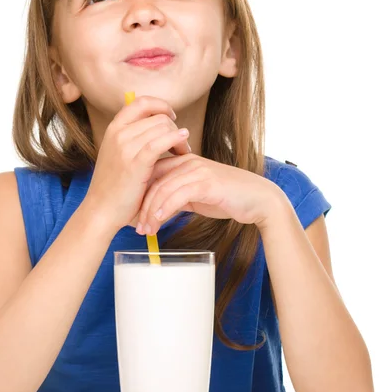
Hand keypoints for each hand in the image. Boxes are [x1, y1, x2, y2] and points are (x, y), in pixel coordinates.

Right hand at [84, 95, 191, 233]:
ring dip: (179, 137)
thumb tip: (157, 128)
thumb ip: (133, 139)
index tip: (172, 118)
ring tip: (183, 152)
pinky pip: (162, 141)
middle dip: (175, 127)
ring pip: (163, 127)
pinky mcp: (136, 162)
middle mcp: (119, 133)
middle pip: (158, 116)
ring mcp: (126, 146)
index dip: (161, 106)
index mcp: (114, 128)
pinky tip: (184, 147)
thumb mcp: (117, 155)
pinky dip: (176, 140)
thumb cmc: (114, 187)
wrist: (101, 210)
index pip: (142, 102)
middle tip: (182, 145)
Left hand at [136, 153, 284, 234]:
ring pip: (163, 188)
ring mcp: (197, 170)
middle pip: (153, 180)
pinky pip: (177, 195)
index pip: (152, 173)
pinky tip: (158, 222)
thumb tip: (159, 210)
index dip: (140, 195)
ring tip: (146, 230)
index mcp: (183, 161)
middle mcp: (188, 161)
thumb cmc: (228, 198)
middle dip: (142, 206)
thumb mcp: (197, 196)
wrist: (258, 199)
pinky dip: (164, 210)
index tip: (134, 217)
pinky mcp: (206, 182)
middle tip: (137, 227)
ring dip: (151, 212)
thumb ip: (178, 197)